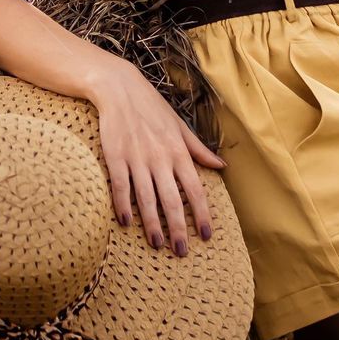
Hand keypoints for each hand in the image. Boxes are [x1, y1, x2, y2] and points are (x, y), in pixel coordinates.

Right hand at [90, 62, 225, 255]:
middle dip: (178, 228)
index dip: (202, 213)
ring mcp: (137, 158)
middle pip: (172, 199)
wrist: (119, 88)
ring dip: (152, 223)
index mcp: (178, 151)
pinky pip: (120, 186)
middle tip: (181, 251)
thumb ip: (198, 149)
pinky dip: (123, 205)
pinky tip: (126, 223)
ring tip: (157, 244)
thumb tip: (221, 165)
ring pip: (147, 197)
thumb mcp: (179, 125)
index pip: (195, 188)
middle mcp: (160, 157)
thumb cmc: (151, 107)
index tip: (207, 235)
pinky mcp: (116, 156)